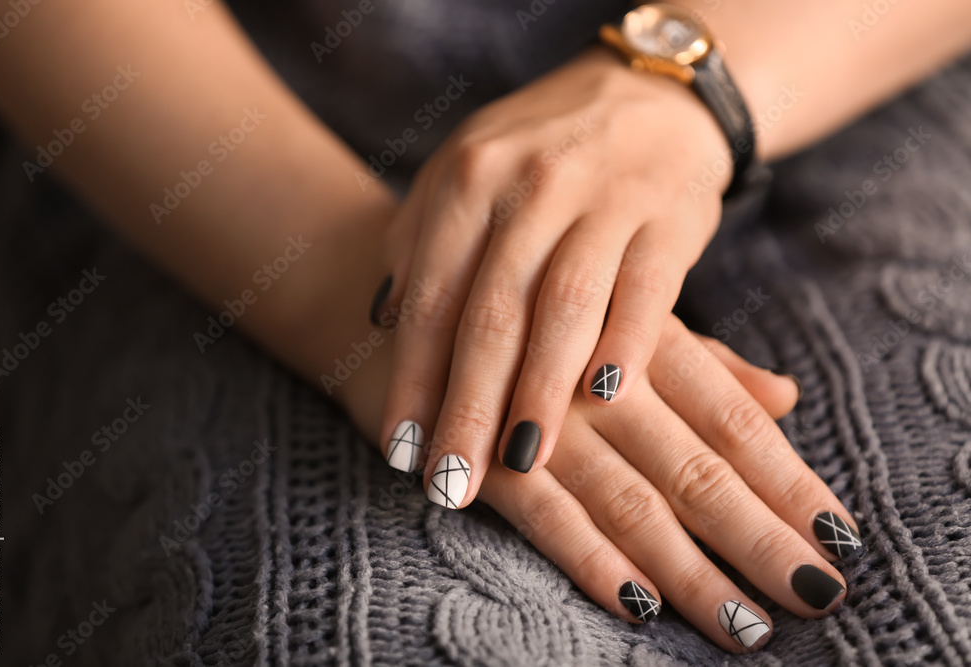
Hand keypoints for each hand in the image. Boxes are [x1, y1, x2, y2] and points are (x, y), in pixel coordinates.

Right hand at [342, 314, 858, 651]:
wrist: (395, 296)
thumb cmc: (522, 308)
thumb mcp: (615, 314)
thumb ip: (700, 360)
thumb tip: (785, 396)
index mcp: (643, 338)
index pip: (733, 420)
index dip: (789, 480)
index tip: (839, 536)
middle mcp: (600, 379)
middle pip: (696, 469)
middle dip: (758, 537)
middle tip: (815, 596)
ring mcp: (540, 419)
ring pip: (630, 501)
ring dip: (688, 571)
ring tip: (743, 626)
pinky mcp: (481, 450)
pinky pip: (541, 514)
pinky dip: (588, 559)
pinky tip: (634, 603)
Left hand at [371, 46, 732, 506]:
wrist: (648, 97)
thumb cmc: (540, 150)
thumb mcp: (464, 173)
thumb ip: (419, 240)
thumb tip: (381, 322)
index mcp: (469, 180)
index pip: (432, 298)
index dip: (413, 380)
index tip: (398, 451)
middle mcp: (530, 187)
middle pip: (491, 316)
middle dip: (467, 408)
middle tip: (450, 484)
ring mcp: (602, 199)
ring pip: (563, 309)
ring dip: (540, 394)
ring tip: (519, 465)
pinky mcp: (667, 217)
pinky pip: (646, 291)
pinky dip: (627, 345)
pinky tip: (605, 401)